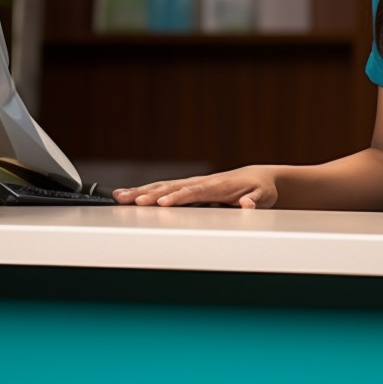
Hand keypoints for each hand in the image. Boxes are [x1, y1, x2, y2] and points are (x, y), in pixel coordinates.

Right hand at [112, 166, 277, 208]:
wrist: (256, 178)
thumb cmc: (259, 189)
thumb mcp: (263, 197)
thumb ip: (255, 201)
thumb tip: (248, 205)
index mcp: (217, 186)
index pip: (193, 192)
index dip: (177, 197)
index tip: (161, 203)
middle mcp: (201, 182)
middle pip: (171, 188)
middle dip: (150, 194)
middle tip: (131, 201)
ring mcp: (192, 183)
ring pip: (162, 187)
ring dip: (141, 191)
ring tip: (120, 196)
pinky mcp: (186, 187)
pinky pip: (163, 188)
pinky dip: (145, 190)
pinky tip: (128, 195)